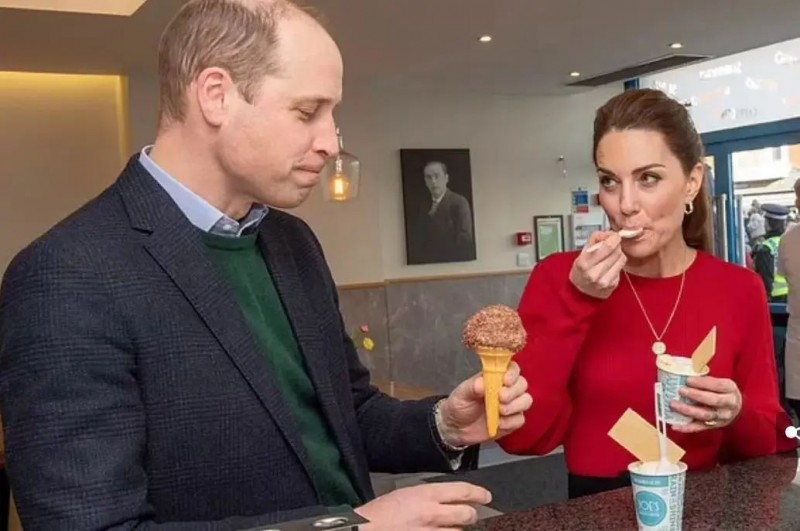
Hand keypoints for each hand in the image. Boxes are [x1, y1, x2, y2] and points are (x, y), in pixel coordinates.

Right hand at [354, 482, 491, 529]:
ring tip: (445, 529)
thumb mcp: (406, 494)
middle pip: (467, 514)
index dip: (478, 493)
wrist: (365, 530)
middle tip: (467, 516)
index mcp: (426, 495)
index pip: (462, 491)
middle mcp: (432, 514)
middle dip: (469, 515)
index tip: (485, 496)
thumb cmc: (381, 513)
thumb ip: (429, 497)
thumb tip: (448, 502)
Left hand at [437, 362, 532, 446]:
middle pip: (522, 384)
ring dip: (515, 406)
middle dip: (513, 391)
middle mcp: (506, 389)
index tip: (505, 381)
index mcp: (494, 377)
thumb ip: (472, 387)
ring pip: (526, 400)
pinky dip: (511, 421)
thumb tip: (482, 383)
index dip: (512, 373)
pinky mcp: (512, 421)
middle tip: (500, 398)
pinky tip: (500, 423)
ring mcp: (511, 405)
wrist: (457, 428)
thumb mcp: (461, 394)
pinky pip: (520, 419)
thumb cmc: (460, 405)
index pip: (512, 368)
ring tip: (500, 411)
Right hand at [570, 231, 626, 298]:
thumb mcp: (582, 252)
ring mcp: (605, 281)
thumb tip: (608, 233)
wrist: (580, 291)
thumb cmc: (581, 270)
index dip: (613, 238)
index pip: (608, 246)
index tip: (613, 236)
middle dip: (615, 245)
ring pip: (622, 259)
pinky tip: (609, 267)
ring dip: (618, 255)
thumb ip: (595, 239)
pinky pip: (621, 269)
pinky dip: (617, 265)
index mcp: (585, 263)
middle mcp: (594, 274)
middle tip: (610, 246)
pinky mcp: (613, 285)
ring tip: (610, 257)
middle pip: (617, 251)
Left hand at [670, 376, 742, 432]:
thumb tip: (683, 374)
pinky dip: (686, 427)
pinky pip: (699, 428)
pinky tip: (675, 426)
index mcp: (730, 389)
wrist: (735, 407)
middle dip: (695, 395)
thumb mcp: (719, 382)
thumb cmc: (722, 391)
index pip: (717, 385)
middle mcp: (729, 404)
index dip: (701, 383)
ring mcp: (722, 417)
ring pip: (705, 415)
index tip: (687, 380)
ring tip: (674, 404)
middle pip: (712, 401)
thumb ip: (705, 380)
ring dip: (688, 410)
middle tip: (680, 390)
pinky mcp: (714, 426)